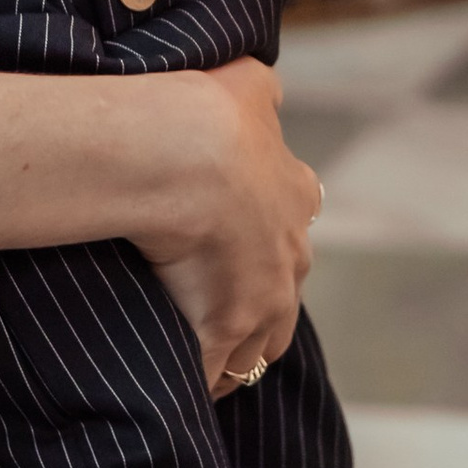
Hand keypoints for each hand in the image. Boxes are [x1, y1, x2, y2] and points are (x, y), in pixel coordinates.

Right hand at [129, 59, 323, 395]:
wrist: (185, 154)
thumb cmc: (210, 112)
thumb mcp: (249, 83)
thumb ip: (260, 91)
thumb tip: (263, 89)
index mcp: (295, 197)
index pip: (292, 233)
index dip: (268, 244)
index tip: (240, 250)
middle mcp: (290, 257)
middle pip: (282, 303)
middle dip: (257, 311)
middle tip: (217, 314)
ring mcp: (262, 303)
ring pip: (255, 349)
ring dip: (232, 355)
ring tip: (195, 360)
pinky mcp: (224, 334)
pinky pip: (212, 374)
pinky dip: (196, 379)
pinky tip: (172, 383)